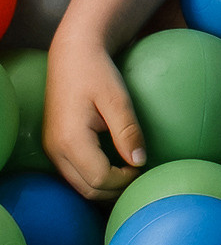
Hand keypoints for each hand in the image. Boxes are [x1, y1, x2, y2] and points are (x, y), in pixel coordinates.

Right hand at [44, 29, 144, 199]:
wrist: (72, 55)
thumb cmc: (97, 72)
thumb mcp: (117, 99)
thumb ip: (128, 132)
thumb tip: (140, 162)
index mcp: (71, 139)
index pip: (100, 179)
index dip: (125, 180)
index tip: (144, 167)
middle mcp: (56, 150)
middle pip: (88, 190)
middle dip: (116, 190)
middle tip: (140, 176)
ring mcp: (52, 150)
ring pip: (79, 185)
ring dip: (105, 186)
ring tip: (130, 173)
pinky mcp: (54, 146)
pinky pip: (74, 174)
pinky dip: (94, 178)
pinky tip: (115, 167)